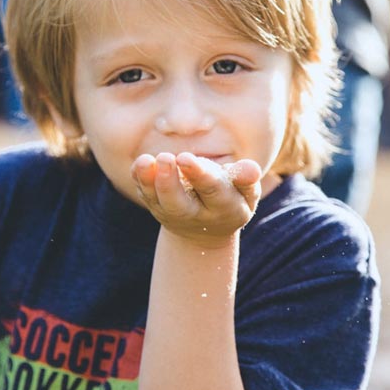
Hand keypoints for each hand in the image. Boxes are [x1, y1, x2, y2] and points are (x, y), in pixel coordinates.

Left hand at [131, 152, 261, 245]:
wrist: (207, 231)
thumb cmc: (231, 200)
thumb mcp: (246, 194)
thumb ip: (247, 179)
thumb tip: (250, 167)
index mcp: (223, 208)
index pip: (211, 191)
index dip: (199, 175)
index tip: (186, 157)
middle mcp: (195, 215)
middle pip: (178, 203)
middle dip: (169, 182)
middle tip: (165, 157)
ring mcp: (172, 214)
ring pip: (158, 201)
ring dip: (149, 181)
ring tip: (144, 160)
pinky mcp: (157, 209)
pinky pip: (145, 196)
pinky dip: (140, 181)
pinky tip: (139, 164)